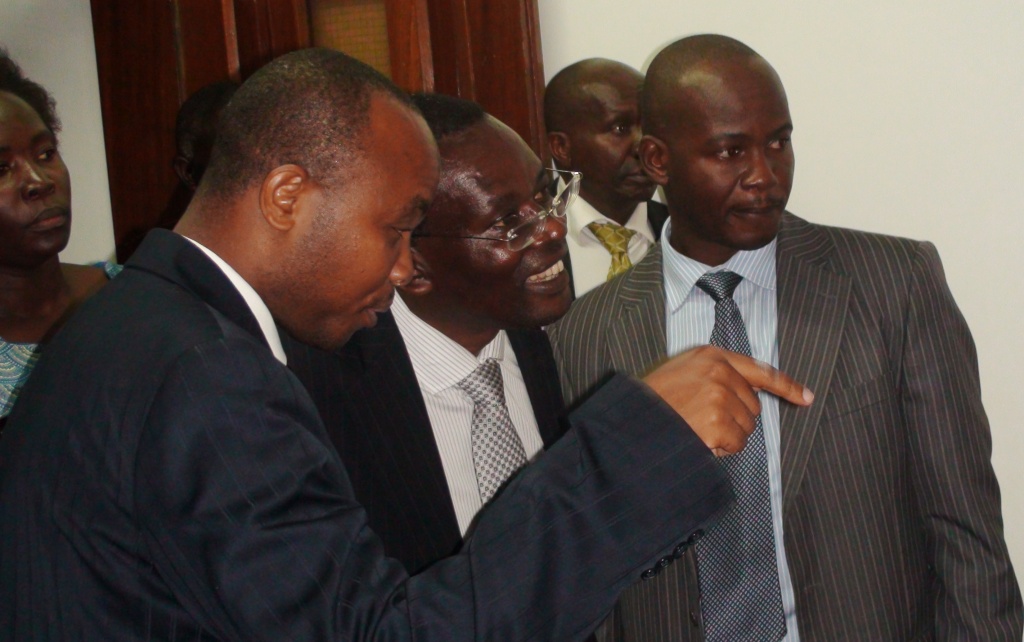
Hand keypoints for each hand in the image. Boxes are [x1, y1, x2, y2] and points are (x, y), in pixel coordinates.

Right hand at [642, 346, 812, 455]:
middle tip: (702, 419)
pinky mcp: (717, 422)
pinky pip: (737, 444)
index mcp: (712, 356)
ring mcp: (719, 397)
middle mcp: (720, 373)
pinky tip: (699, 439)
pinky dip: (721, 448)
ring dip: (727, 435)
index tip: (807, 397)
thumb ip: (715, 373)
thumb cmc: (654, 399)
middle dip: (735, 418)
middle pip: (753, 406)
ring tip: (696, 427)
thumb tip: (750, 392)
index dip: (787, 386)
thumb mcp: (683, 370)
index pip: (760, 370)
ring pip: (747, 428)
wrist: (634, 418)